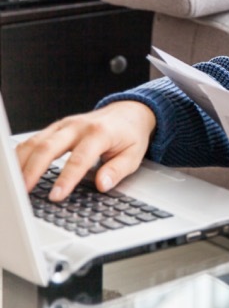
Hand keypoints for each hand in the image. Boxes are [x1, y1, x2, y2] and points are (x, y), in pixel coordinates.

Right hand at [15, 100, 156, 200]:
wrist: (129, 111)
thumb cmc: (131, 134)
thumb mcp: (134, 154)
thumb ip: (118, 170)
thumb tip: (102, 185)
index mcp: (100, 132)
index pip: (79, 158)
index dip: (66, 179)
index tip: (56, 196)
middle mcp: (78, 126)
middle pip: (48, 147)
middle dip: (33, 170)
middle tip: (25, 191)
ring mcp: (64, 125)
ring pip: (35, 142)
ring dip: (22, 163)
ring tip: (16, 185)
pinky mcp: (56, 128)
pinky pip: (33, 140)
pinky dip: (22, 155)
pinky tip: (16, 170)